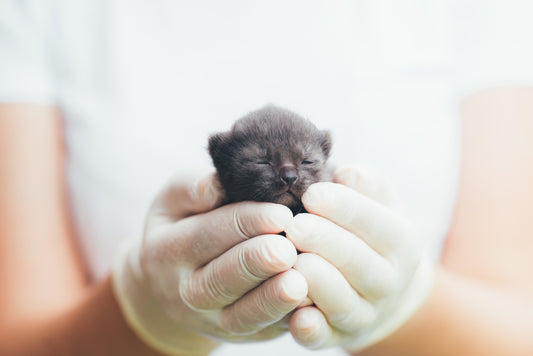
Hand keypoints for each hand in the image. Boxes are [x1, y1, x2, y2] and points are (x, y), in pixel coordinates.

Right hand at [112, 173, 307, 354]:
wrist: (172, 280)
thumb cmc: (184, 225)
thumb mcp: (173, 201)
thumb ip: (190, 188)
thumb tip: (215, 185)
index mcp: (167, 250)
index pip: (207, 234)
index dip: (244, 223)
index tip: (280, 213)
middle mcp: (185, 291)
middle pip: (221, 279)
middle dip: (256, 264)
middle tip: (286, 250)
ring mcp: (211, 320)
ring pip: (241, 315)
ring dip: (272, 301)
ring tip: (300, 283)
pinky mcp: (237, 334)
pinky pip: (262, 331)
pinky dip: (286, 319)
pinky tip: (310, 303)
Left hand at [285, 165, 432, 350]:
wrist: (383, 286)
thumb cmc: (372, 232)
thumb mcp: (380, 203)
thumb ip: (367, 184)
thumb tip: (348, 174)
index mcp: (401, 242)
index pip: (376, 223)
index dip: (344, 208)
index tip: (312, 194)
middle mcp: (388, 281)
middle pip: (360, 264)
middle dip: (326, 243)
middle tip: (294, 227)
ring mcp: (364, 313)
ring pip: (343, 303)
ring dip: (318, 283)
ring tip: (293, 262)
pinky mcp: (338, 335)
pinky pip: (326, 336)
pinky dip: (312, 330)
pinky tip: (297, 318)